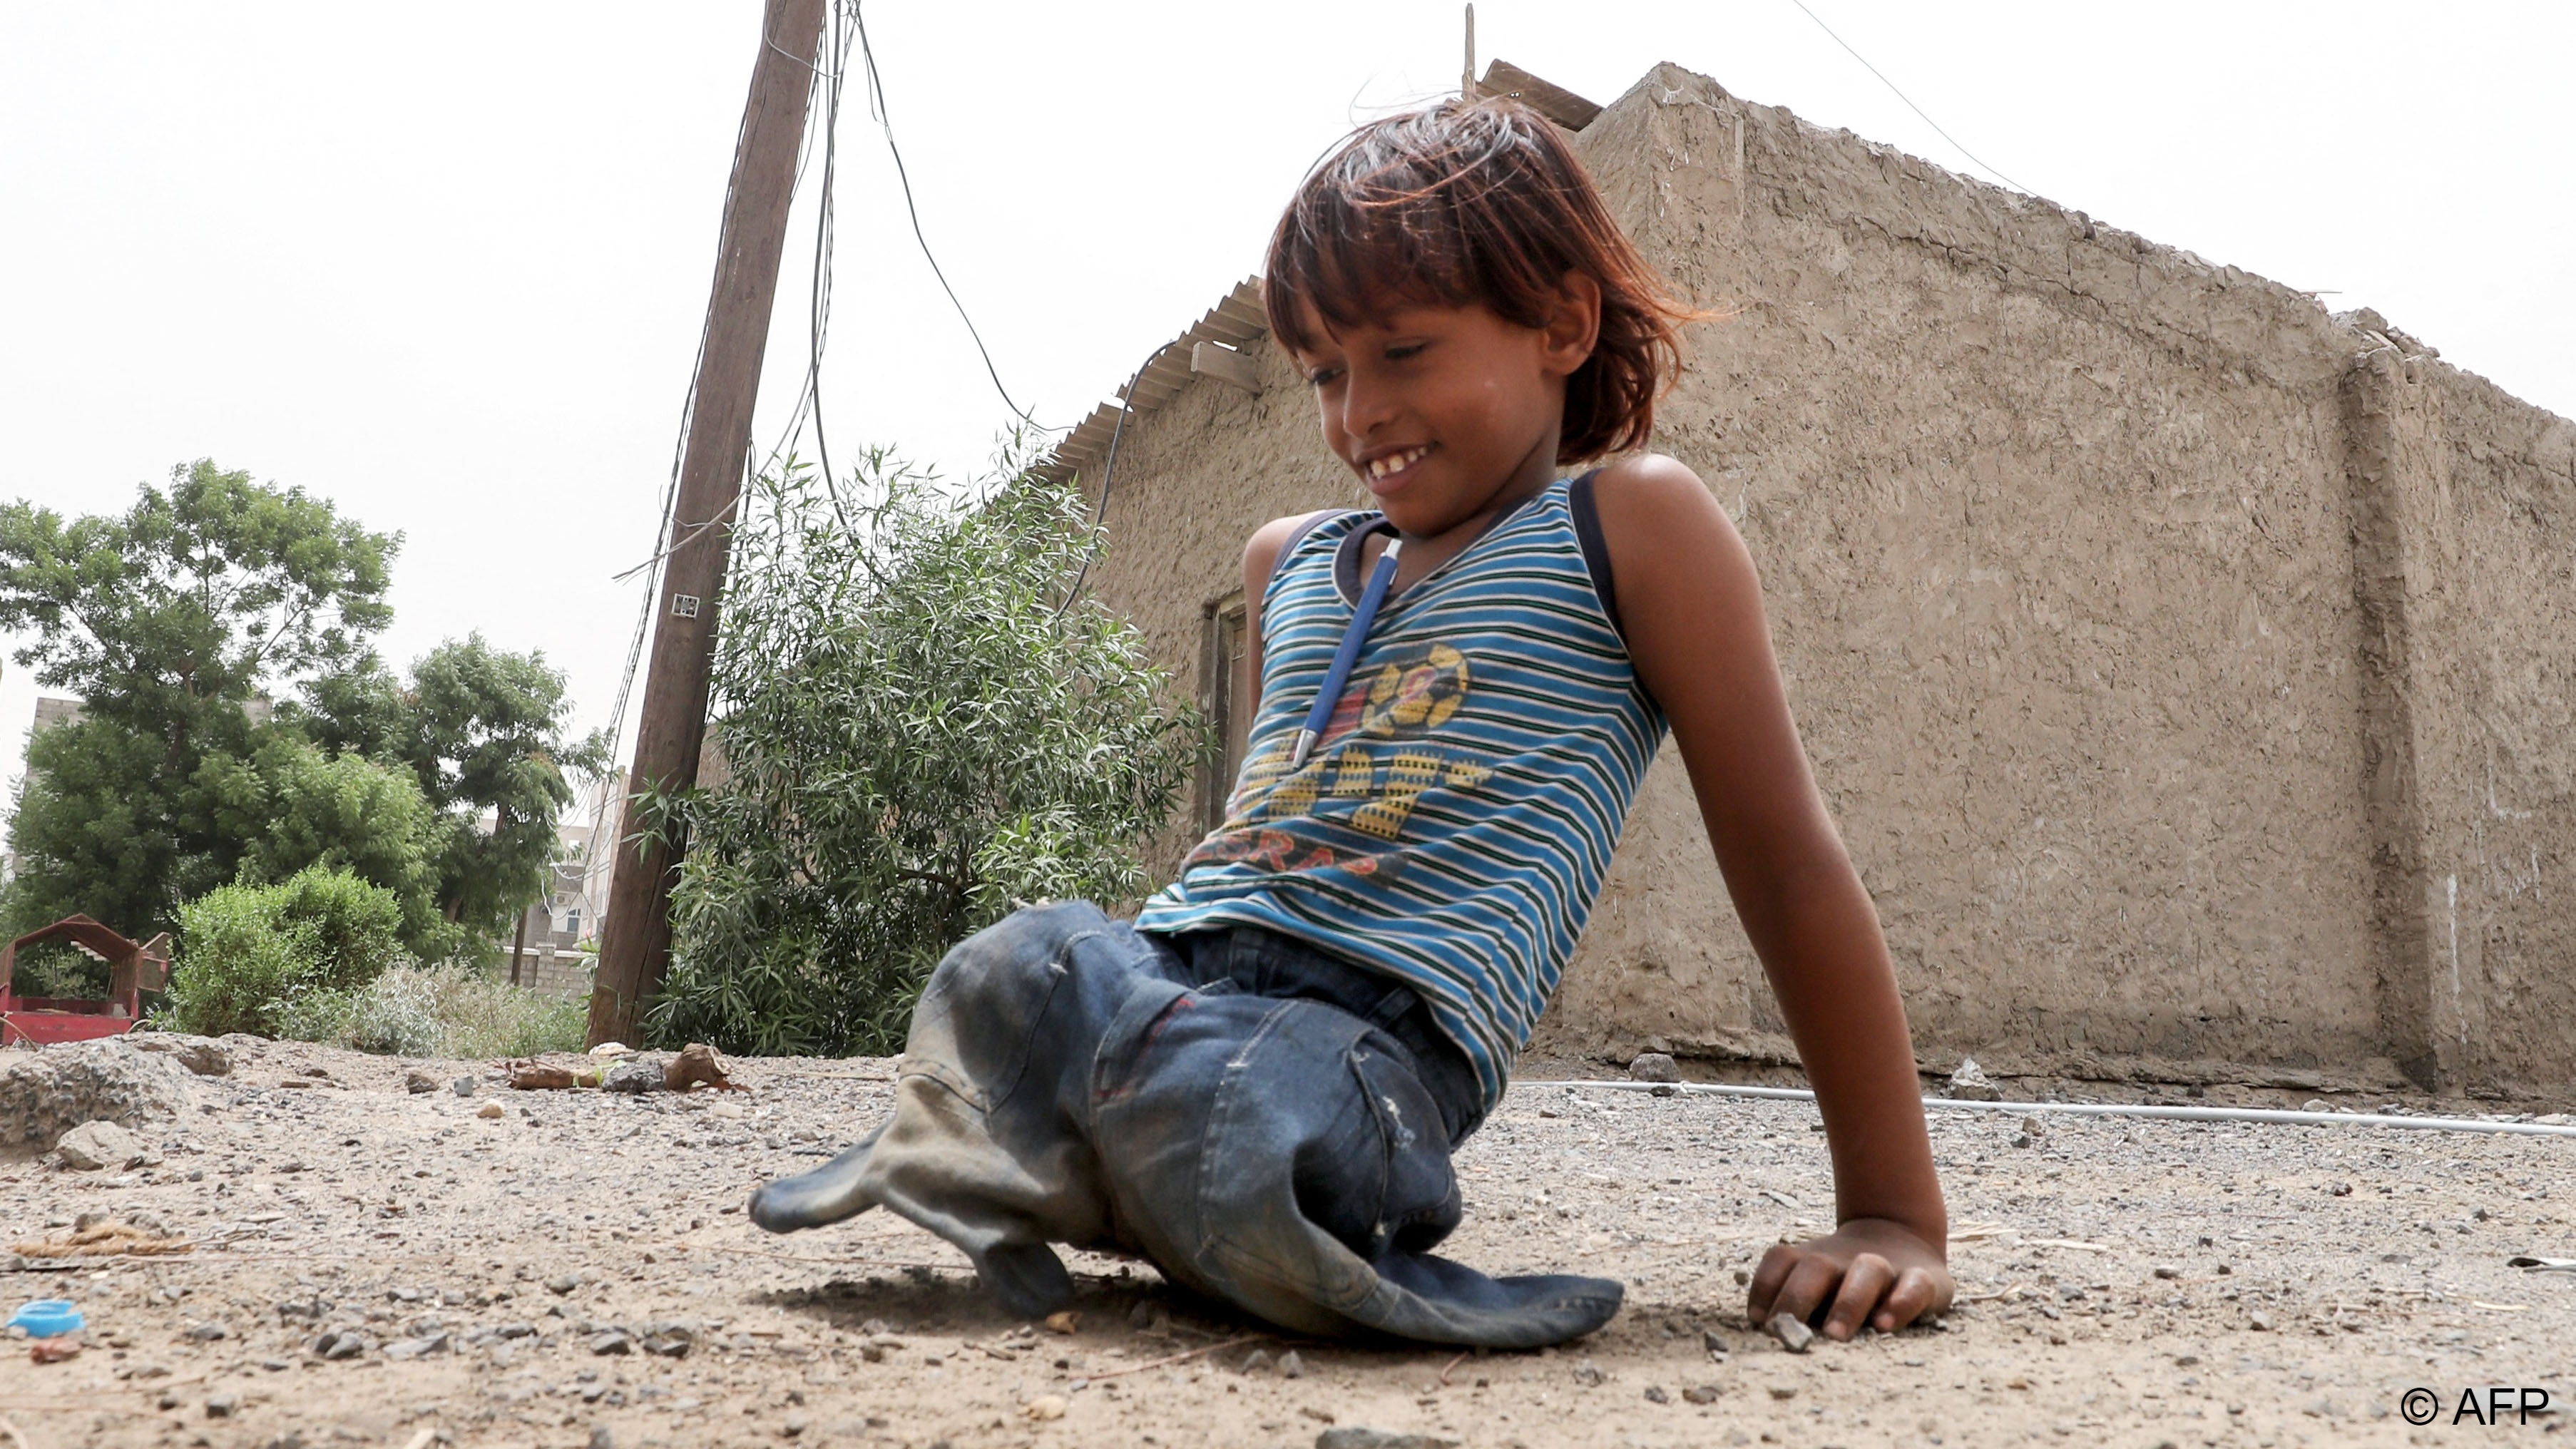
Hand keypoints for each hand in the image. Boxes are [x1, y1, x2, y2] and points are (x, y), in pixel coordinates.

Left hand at [1746, 1216, 1951, 1339]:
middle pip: (1816, 1267)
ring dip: (1848, 1302)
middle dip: (1799, 1297)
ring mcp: (1885, 1266)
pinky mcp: (1923, 1279)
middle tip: (1790, 1332)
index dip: (1765, 1287)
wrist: (1901, 1236)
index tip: (1758, 1320)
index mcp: (1813, 1259)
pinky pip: (1914, 1286)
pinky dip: (1900, 1303)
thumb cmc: (1846, 1279)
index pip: (1781, 1262)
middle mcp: (1844, 1259)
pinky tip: (1886, 1325)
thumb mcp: (1818, 1283)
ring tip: (1835, 1335)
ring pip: (1867, 1271)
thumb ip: (1796, 1302)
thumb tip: (1766, 1336)